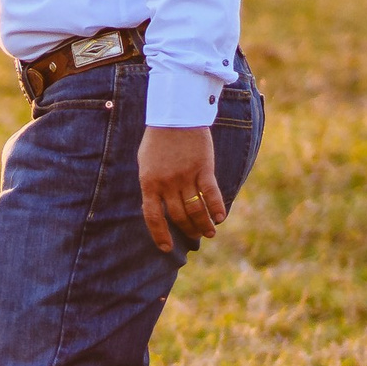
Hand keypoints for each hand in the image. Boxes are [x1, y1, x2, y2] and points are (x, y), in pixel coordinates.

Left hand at [138, 126, 225, 252]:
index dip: (159, 234)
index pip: (152, 216)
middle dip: (187, 230)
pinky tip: (220, 218)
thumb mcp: (146, 163)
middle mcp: (166, 182)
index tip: (166, 249)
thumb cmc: (158, 140)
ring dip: (203, 224)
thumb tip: (158, 205)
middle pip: (178, 215)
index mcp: (148, 182)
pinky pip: (210, 193)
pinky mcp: (203, 168)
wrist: (175, 116)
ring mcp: (185, 176)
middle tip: (196, 236)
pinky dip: (216, 207)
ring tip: (209, 233)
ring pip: (195, 208)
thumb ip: (152, 184)